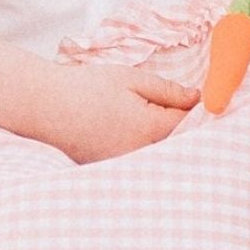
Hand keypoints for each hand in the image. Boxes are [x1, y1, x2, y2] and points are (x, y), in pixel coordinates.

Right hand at [31, 63, 199, 162]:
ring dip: (167, 143)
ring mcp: (124, 166)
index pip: (190, 124)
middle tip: (189, 112)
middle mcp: (140, 155)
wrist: (42, 106)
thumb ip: (167, 91)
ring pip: (159, 156)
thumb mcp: (130, 79)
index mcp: (149, 130)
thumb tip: (196, 99)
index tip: (207, 101)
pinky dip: (145, 151)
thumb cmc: (85, 88)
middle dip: (187, 130)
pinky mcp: (110, 170)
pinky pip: (138, 162)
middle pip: (178, 145)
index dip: (201, 111)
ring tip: (162, 124)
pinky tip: (135, 135)